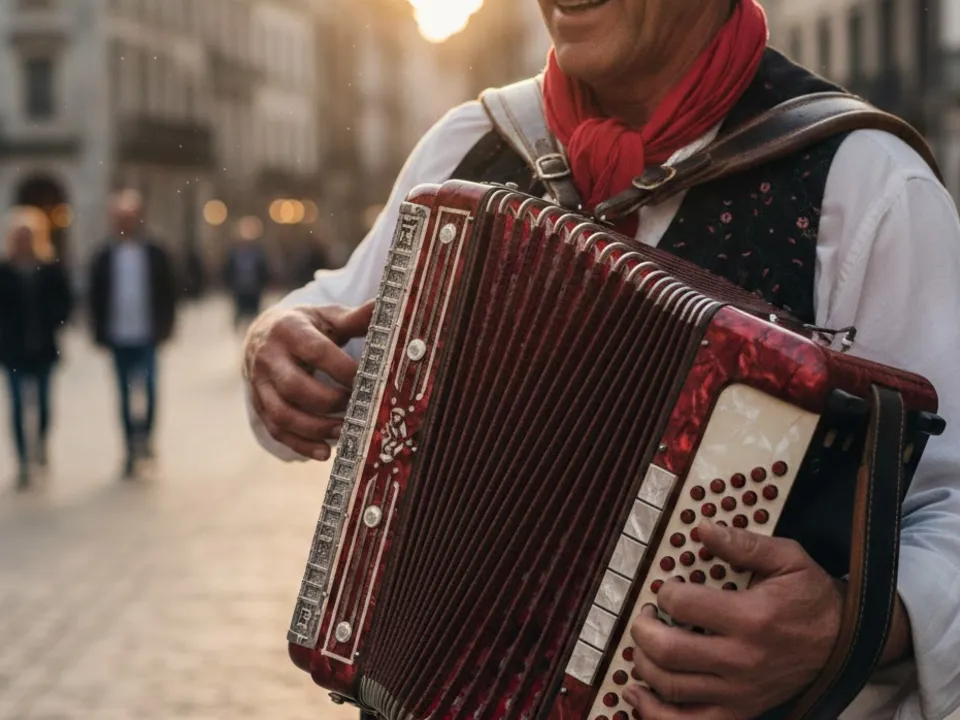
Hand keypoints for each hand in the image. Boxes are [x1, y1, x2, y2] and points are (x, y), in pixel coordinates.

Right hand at [244, 301, 374, 459]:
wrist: (263, 334)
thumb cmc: (305, 327)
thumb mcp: (326, 317)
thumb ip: (355, 318)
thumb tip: (387, 306)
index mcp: (289, 330)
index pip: (316, 351)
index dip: (344, 369)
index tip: (370, 380)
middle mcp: (268, 357)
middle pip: (295, 387)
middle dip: (330, 402)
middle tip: (358, 407)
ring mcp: (259, 384)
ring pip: (282, 414)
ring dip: (316, 429)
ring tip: (345, 432)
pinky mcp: (259, 405)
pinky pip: (276, 430)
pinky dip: (300, 444)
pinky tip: (324, 453)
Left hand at [624, 521, 843, 719]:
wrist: (844, 642)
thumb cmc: (811, 597)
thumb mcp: (787, 558)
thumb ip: (743, 543)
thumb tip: (702, 528)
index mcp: (751, 618)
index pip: (683, 605)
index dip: (665, 592)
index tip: (667, 587)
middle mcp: (742, 659)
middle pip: (667, 651)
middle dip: (643, 628)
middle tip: (645, 614)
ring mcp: (740, 691)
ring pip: (671, 687)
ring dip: (643, 664)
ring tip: (643, 644)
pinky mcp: (741, 711)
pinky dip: (655, 712)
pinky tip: (638, 692)